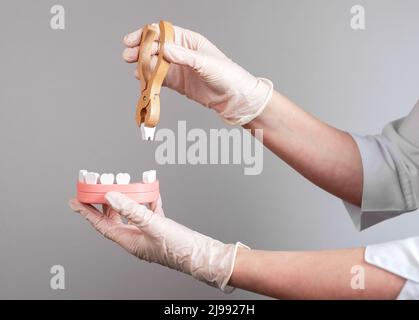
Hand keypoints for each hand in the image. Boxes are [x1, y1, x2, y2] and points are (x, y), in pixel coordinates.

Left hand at [69, 192, 246, 290]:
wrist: (202, 255)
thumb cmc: (179, 249)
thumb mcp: (153, 226)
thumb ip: (132, 210)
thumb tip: (111, 196)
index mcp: (129, 241)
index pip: (102, 224)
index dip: (87, 212)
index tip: (75, 201)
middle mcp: (136, 237)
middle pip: (114, 217)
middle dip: (105, 201)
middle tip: (98, 186)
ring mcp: (149, 232)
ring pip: (132, 212)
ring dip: (127, 197)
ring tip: (122, 183)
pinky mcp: (161, 227)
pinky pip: (150, 210)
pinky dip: (148, 198)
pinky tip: (150, 188)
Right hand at [122, 24, 272, 124]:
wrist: (234, 98)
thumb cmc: (227, 75)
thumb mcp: (206, 63)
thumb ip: (184, 56)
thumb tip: (165, 49)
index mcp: (189, 41)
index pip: (163, 33)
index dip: (146, 35)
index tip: (133, 40)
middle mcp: (181, 53)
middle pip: (155, 48)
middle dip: (140, 50)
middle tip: (128, 56)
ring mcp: (178, 68)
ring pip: (155, 63)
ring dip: (143, 65)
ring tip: (134, 68)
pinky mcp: (177, 83)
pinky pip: (159, 79)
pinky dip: (150, 79)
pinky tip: (142, 79)